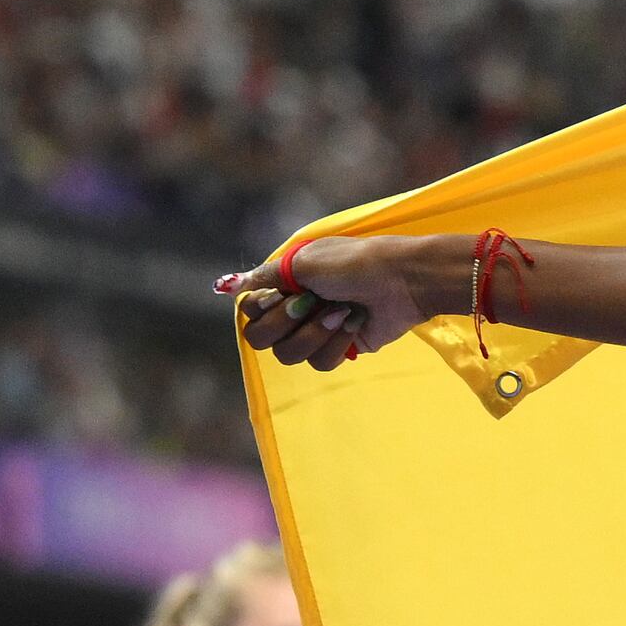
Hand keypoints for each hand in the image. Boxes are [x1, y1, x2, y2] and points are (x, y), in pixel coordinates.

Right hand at [220, 234, 438, 373]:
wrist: (401, 280)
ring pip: (290, 356)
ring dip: (316, 333)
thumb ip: (265, 277)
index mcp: (283, 286)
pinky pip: (321, 363)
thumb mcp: (304, 262)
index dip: (265, 309)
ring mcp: (316, 332)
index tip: (286, 294)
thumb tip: (225, 286)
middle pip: (262, 340)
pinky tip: (356, 322)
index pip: (250, 313)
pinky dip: (338, 342)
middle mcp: (294, 310)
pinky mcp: (339, 349)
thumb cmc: (353, 263)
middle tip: (314, 303)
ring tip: (342, 312)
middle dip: (288, 323)